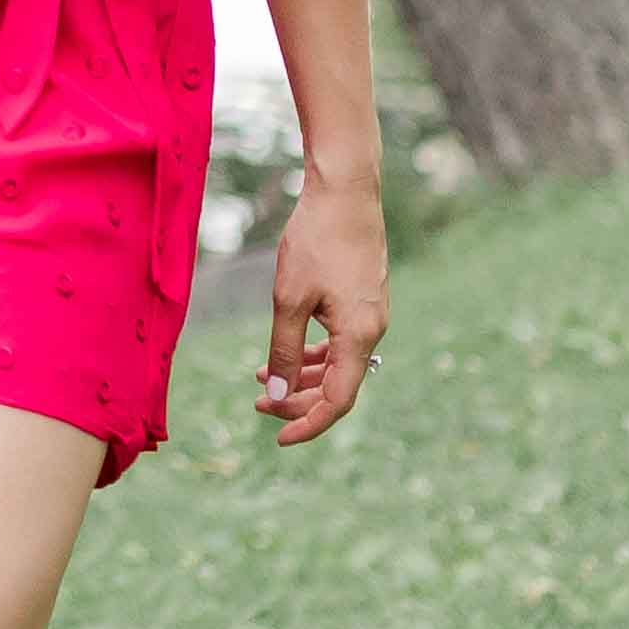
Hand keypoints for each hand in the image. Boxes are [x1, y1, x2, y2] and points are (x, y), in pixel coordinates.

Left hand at [256, 174, 386, 443]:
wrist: (344, 192)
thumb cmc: (315, 241)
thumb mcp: (289, 299)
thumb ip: (283, 350)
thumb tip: (276, 396)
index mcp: (359, 336)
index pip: (338, 401)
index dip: (309, 423)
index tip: (278, 437)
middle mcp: (372, 330)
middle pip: (337, 385)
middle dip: (296, 400)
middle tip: (256, 404)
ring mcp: (370, 315)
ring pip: (336, 362)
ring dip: (300, 374)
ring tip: (259, 377)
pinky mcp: (362, 300)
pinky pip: (339, 340)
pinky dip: (312, 351)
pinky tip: (285, 350)